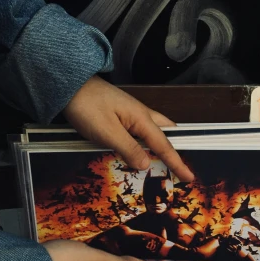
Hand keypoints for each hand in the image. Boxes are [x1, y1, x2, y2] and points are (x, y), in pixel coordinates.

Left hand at [64, 75, 193, 181]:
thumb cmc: (87, 106)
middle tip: (180, 167)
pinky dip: (146, 142)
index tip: (189, 176)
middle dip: (175, 149)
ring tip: (163, 161)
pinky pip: (141, 130)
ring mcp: (132, 113)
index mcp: (141, 118)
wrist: (70, 84)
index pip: (164, 145)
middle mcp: (141, 114)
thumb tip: (146, 164)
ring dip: (161, 145)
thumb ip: (128, 148)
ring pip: (155, 131)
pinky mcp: (122, 114)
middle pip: (166, 133)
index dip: (177, 162)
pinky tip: (140, 149)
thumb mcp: (107, 132)